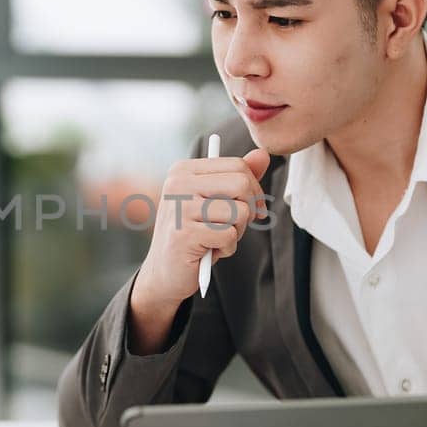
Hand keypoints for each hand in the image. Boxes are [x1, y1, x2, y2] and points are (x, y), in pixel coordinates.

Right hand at [127, 147, 270, 352]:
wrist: (164, 273)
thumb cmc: (193, 234)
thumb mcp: (215, 202)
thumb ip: (238, 178)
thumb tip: (263, 154)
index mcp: (183, 170)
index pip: (237, 166)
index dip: (254, 190)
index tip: (251, 209)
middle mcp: (177, 184)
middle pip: (241, 184)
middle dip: (248, 210)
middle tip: (235, 226)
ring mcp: (179, 208)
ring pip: (239, 211)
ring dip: (237, 231)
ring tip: (218, 239)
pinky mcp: (185, 234)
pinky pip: (229, 235)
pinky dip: (227, 248)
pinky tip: (210, 251)